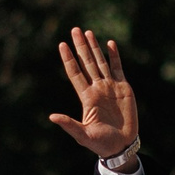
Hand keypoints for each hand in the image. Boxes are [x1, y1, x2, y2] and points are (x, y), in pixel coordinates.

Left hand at [47, 27, 139, 162]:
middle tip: (75, 29)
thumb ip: (69, 125)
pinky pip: (117, 68)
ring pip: (100, 62)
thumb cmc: (101, 143)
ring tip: (88, 32)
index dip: (69, 59)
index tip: (62, 45)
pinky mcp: (123, 87)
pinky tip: (109, 44)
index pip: (75, 73)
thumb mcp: (83, 135)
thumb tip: (52, 117)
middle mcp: (97, 88)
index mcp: (87, 97)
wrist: (121, 145)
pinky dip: (114, 56)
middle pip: (87, 62)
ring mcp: (110, 86)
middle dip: (80, 46)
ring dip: (94, 47)